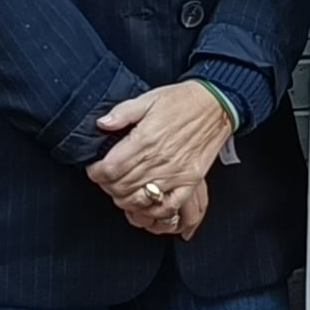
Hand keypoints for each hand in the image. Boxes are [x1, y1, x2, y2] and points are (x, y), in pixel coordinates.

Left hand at [90, 78, 237, 232]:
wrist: (215, 105)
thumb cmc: (181, 101)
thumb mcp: (147, 99)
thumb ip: (122, 113)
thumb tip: (101, 124)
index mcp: (145, 139)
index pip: (110, 169)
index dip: (96, 173)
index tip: (94, 169)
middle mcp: (159, 160)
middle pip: (121, 187)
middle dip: (107, 187)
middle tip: (106, 180)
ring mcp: (175, 173)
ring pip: (140, 200)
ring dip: (125, 200)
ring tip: (121, 191)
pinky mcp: (189, 181)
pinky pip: (168, 206)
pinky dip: (153, 210)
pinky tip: (145, 203)